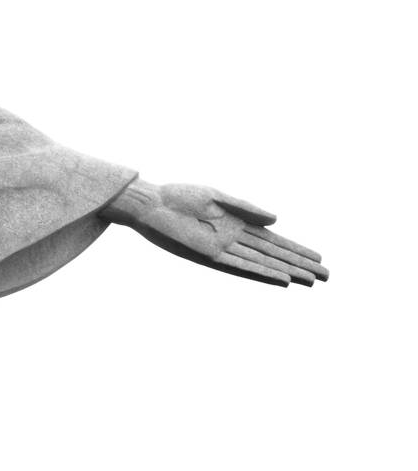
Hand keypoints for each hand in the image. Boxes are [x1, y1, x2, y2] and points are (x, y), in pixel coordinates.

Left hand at [103, 179, 327, 286]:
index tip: (319, 258)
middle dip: (299, 264)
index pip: (273, 240)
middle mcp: (233, 240)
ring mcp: (222, 249)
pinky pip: (240, 267)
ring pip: (262, 264)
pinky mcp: (208, 256)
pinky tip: (281, 280)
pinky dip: (261, 273)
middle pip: (273, 254)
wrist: (150, 203)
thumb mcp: (216, 196)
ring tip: (311, 281)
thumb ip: (246, 208)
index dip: (296, 249)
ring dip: (286, 272)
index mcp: (236, 224)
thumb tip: (277, 219)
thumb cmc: (179, 197)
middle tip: (328, 276)